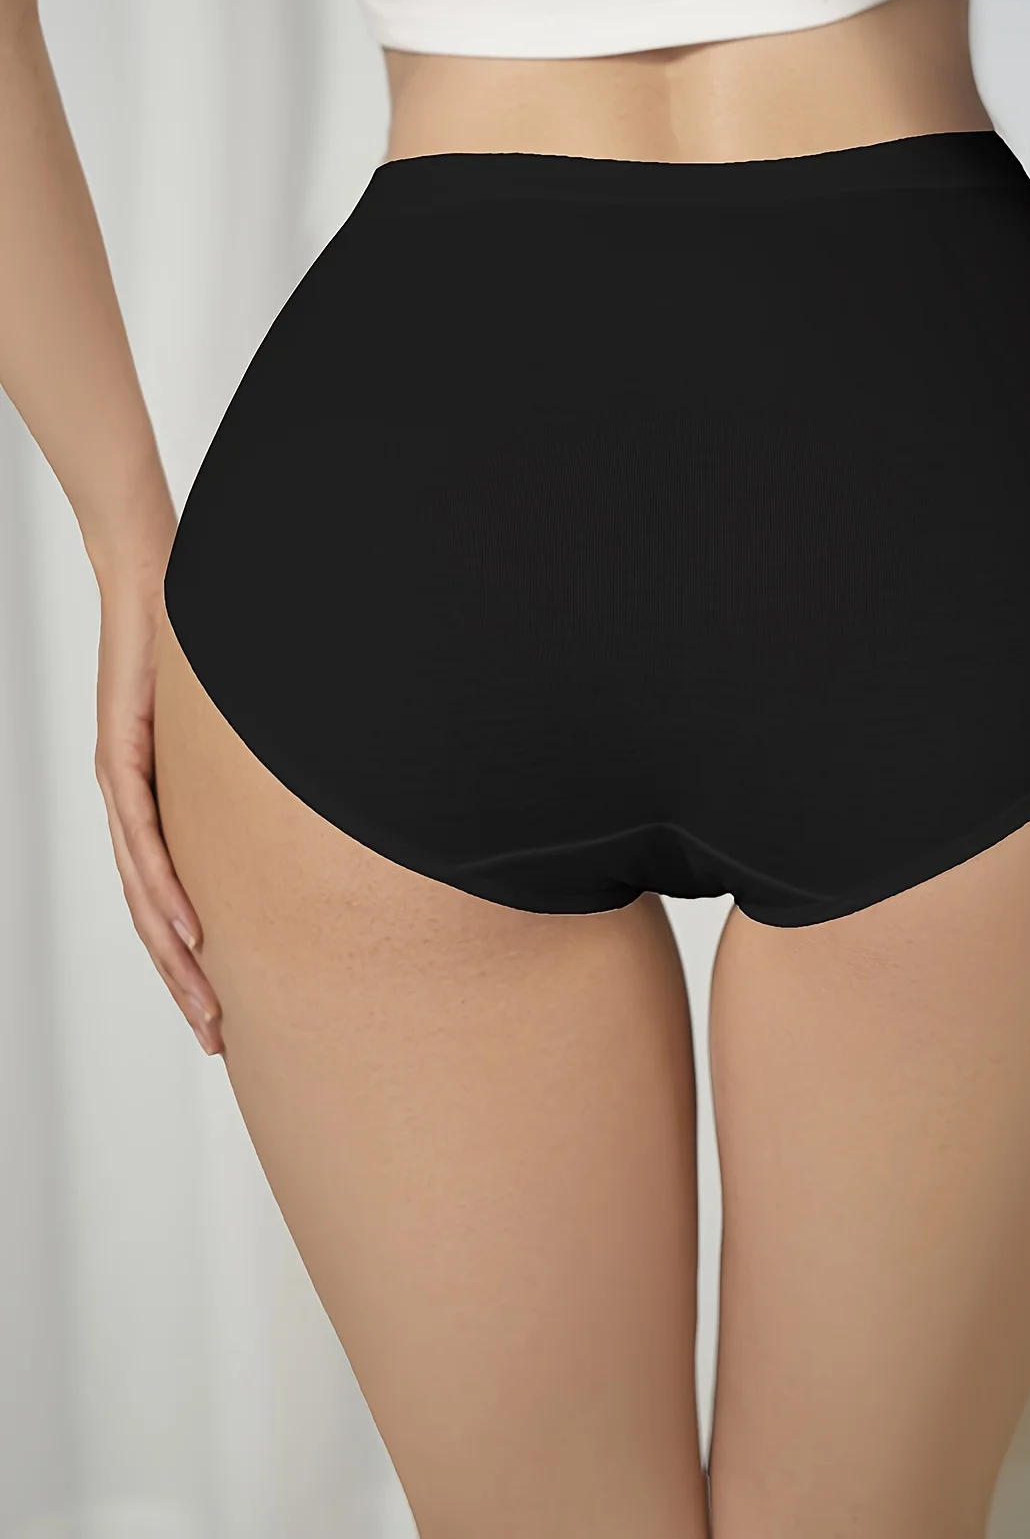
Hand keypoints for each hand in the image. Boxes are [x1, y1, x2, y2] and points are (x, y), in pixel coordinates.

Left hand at [93, 565, 220, 1053]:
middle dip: (187, 982)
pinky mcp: (121, 752)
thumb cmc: (208, 638)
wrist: (157, 571)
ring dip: (173, 954)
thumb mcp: (247, 720)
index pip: (175, 897)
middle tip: (217, 1038)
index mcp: (162, 802)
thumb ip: (268, 763)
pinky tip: (186, 927)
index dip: (197, 958)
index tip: (225, 1008)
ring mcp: (122, 781)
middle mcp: (133, 803)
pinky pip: (141, 835)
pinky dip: (162, 887)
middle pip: (155, 914)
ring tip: (205, 1004)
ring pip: (142, 891)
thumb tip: (330, 789)